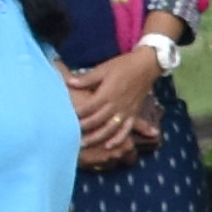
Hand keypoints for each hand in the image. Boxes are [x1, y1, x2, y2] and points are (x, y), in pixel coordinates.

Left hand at [65, 49, 154, 163]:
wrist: (146, 66)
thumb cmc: (123, 65)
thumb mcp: (103, 68)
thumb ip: (86, 79)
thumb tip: (69, 82)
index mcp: (107, 93)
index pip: (88, 107)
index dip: (76, 114)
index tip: (64, 118)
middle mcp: (116, 105)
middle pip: (96, 120)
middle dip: (83, 128)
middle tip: (70, 135)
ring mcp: (125, 111)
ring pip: (109, 129)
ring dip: (97, 138)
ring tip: (84, 144)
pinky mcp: (133, 114)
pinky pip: (125, 130)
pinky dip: (117, 139)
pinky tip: (108, 146)